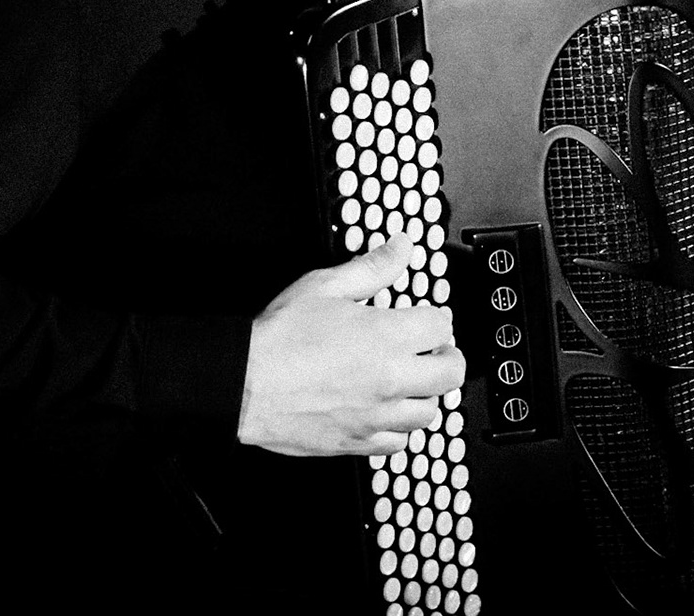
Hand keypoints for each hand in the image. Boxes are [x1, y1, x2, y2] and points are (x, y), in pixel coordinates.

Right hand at [238, 231, 466, 456]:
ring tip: (411, 381)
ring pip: (429, 412)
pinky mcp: (357, 442)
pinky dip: (399, 429)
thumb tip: (400, 249)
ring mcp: (376, 415)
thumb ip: (371, 268)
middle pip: (449, 372)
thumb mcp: (324, 286)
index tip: (428, 318)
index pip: (441, 326)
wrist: (244, 382)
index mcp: (385, 336)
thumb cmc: (279, 338)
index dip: (436, 318)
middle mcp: (389, 379)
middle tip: (433, 350)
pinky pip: (398, 443)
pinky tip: (386, 413)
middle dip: (446, 356)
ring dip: (426, 393)